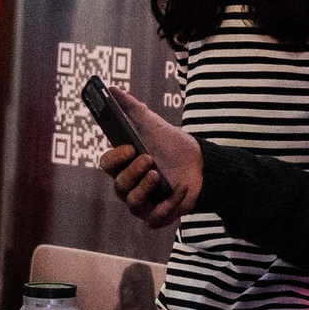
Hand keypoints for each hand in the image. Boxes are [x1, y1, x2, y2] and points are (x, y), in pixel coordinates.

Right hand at [95, 89, 200, 225]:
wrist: (201, 164)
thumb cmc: (172, 146)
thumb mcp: (153, 124)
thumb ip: (132, 108)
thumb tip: (113, 89)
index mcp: (123, 165)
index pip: (108, 164)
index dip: (116, 157)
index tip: (130, 147)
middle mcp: (129, 186)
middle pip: (119, 186)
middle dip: (132, 173)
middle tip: (148, 159)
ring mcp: (144, 203)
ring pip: (132, 203)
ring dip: (143, 189)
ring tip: (157, 175)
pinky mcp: (159, 216)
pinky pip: (154, 219)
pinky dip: (166, 207)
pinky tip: (179, 190)